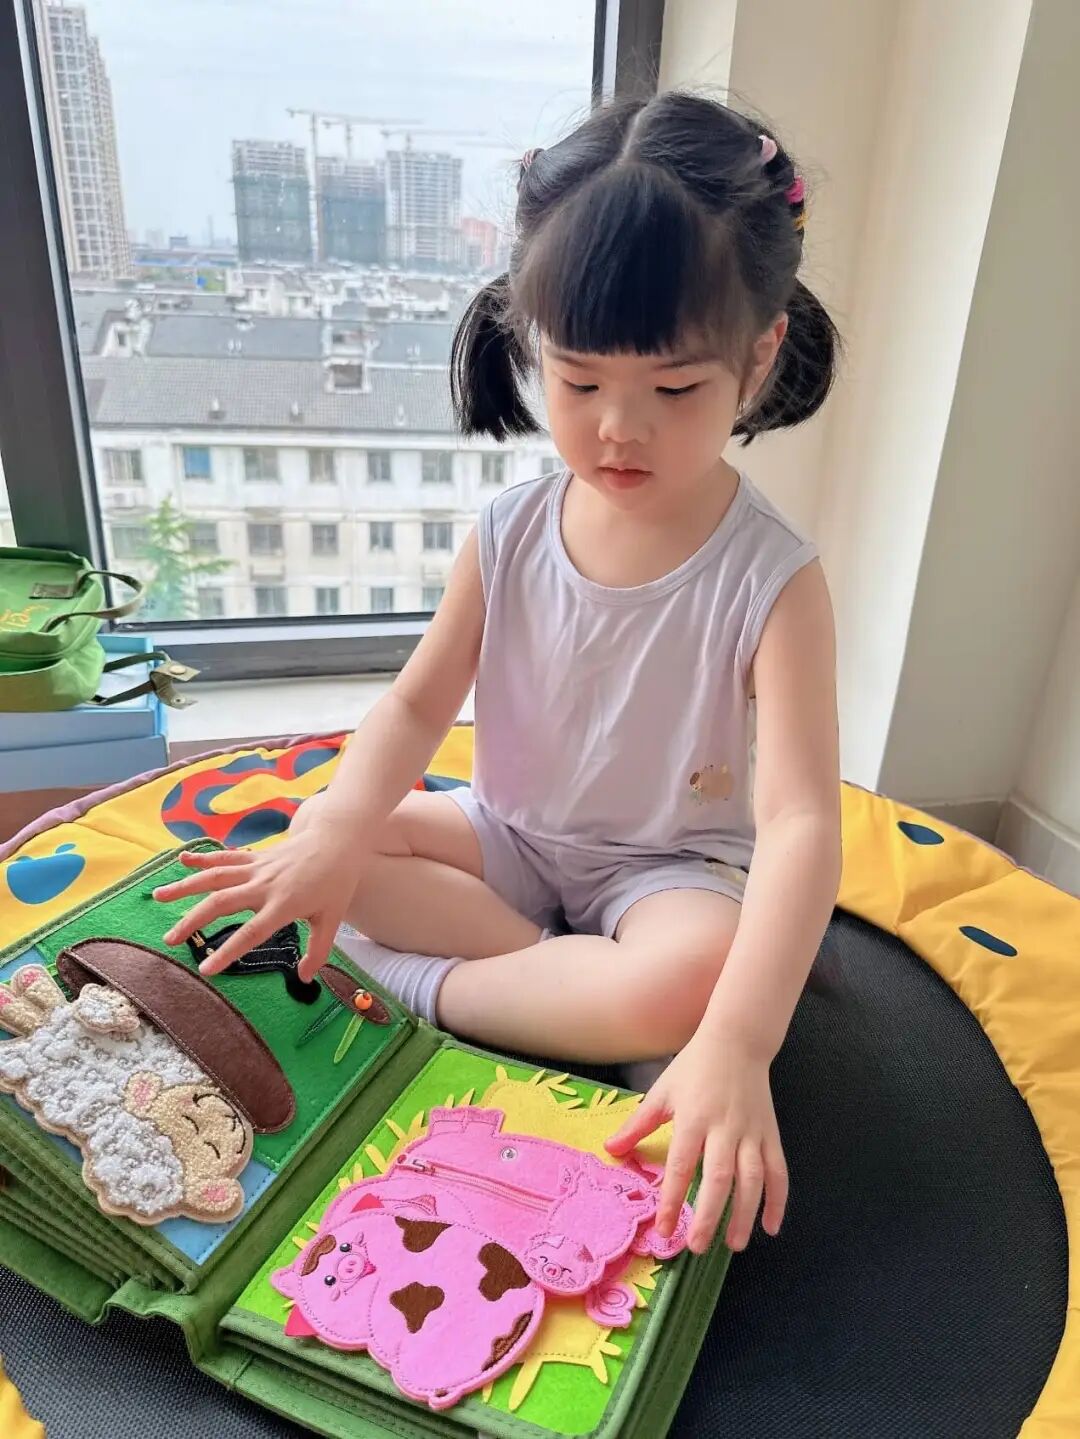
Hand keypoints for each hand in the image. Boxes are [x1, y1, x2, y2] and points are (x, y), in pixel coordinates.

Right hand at [153, 820, 359, 979]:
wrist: (339, 839)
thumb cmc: (337, 881)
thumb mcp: (332, 920)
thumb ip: (318, 951)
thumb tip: (304, 978)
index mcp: (283, 904)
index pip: (251, 933)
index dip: (228, 952)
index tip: (205, 970)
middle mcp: (264, 885)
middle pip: (221, 903)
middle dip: (193, 922)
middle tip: (170, 940)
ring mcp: (257, 868)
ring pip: (215, 877)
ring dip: (186, 886)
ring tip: (158, 897)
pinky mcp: (256, 857)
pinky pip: (225, 857)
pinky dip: (203, 858)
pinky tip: (182, 860)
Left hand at [605, 1030, 787, 1253]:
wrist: (737, 1041)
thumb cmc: (695, 1067)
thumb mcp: (662, 1092)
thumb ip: (637, 1125)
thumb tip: (610, 1150)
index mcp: (693, 1118)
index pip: (681, 1166)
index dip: (671, 1199)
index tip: (664, 1229)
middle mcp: (724, 1128)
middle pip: (718, 1178)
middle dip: (709, 1215)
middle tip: (698, 1246)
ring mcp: (751, 1132)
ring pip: (753, 1179)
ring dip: (745, 1214)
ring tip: (734, 1244)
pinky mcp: (770, 1134)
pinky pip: (778, 1171)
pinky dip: (778, 1200)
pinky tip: (771, 1226)